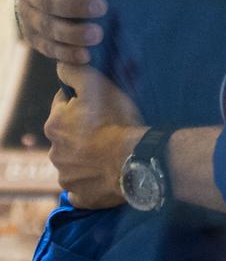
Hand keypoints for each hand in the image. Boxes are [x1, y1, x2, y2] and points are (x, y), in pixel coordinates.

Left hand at [45, 64, 144, 207]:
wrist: (135, 160)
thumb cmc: (117, 121)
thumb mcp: (97, 86)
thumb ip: (74, 72)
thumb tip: (60, 65)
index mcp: (55, 124)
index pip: (63, 106)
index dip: (82, 103)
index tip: (100, 107)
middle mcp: (54, 152)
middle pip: (68, 137)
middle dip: (83, 133)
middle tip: (109, 130)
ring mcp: (67, 177)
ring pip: (74, 163)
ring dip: (87, 158)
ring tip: (111, 154)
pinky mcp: (81, 195)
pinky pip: (81, 189)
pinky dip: (90, 184)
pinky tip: (105, 176)